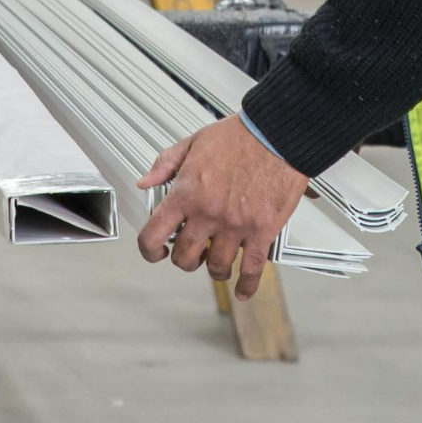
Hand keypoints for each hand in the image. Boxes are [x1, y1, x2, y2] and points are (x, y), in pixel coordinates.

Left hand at [135, 115, 308, 299]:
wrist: (275, 133)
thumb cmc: (239, 135)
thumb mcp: (194, 142)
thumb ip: (165, 163)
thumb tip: (146, 182)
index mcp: (187, 193)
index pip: (154, 234)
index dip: (149, 250)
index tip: (155, 252)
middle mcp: (208, 213)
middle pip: (185, 258)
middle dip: (186, 259)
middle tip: (193, 253)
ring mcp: (235, 226)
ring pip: (217, 267)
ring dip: (215, 270)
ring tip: (217, 264)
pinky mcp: (262, 231)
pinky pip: (251, 269)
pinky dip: (246, 285)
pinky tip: (243, 288)